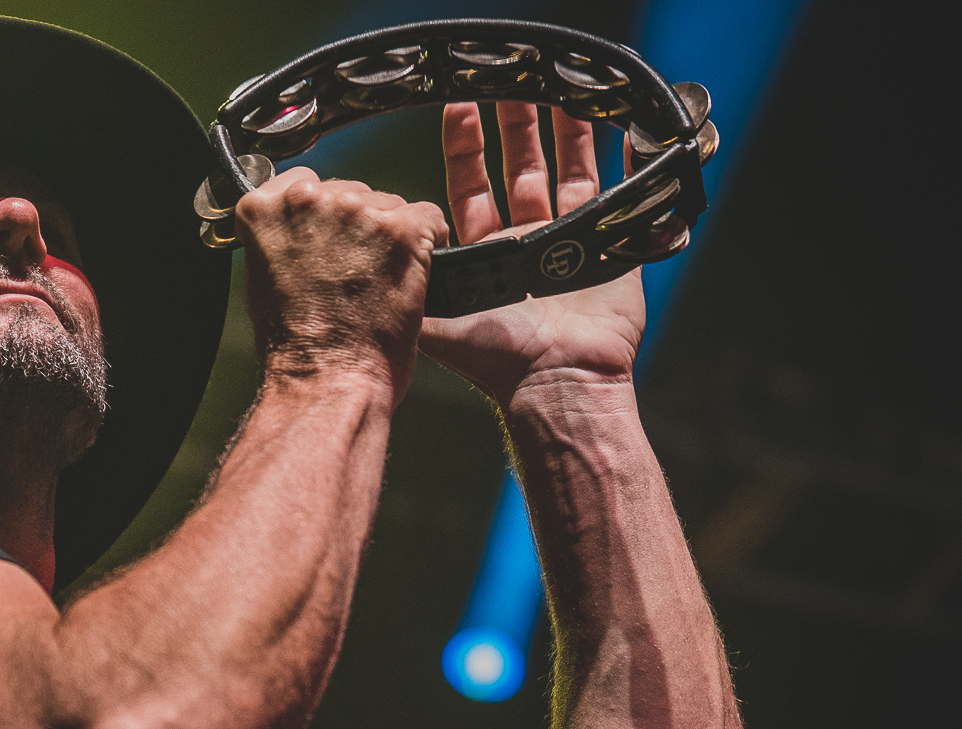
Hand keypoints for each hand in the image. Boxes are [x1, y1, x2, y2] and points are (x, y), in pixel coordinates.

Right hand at [236, 166, 448, 406]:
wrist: (328, 379)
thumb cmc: (296, 347)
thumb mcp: (264, 281)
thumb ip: (281, 240)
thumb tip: (301, 232)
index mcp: (264, 208)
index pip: (300, 183)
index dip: (320, 216)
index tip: (323, 241)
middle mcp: (308, 200)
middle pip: (349, 191)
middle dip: (355, 227)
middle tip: (351, 274)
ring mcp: (357, 211)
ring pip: (389, 205)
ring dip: (389, 238)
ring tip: (377, 284)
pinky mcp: (402, 228)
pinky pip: (429, 219)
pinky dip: (426, 246)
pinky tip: (408, 277)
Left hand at [422, 102, 646, 408]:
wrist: (555, 383)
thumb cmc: (495, 359)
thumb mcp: (436, 318)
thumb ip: (405, 286)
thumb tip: (363, 260)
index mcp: (485, 255)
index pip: (472, 187)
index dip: (466, 145)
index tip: (460, 104)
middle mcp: (526, 245)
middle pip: (522, 170)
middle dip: (517, 126)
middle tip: (514, 81)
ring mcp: (572, 244)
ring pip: (571, 174)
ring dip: (569, 133)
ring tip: (565, 90)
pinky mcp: (612, 250)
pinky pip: (622, 196)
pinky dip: (627, 163)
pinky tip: (629, 128)